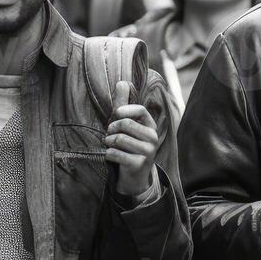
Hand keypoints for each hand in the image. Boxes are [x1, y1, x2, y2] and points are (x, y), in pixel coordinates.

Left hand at [104, 80, 157, 196]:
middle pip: (126, 124)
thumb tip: (122, 82)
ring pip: (119, 139)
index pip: (140, 110)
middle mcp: (152, 137)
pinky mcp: (140, 165)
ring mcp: (148, 152)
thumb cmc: (127, 146)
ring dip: (108, 142)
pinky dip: (108, 154)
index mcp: (150, 125)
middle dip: (111, 128)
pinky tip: (109, 155)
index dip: (124, 110)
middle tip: (108, 134)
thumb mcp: (126, 125)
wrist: (134, 177)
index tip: (115, 115)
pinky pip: (116, 154)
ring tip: (108, 144)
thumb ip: (123, 104)